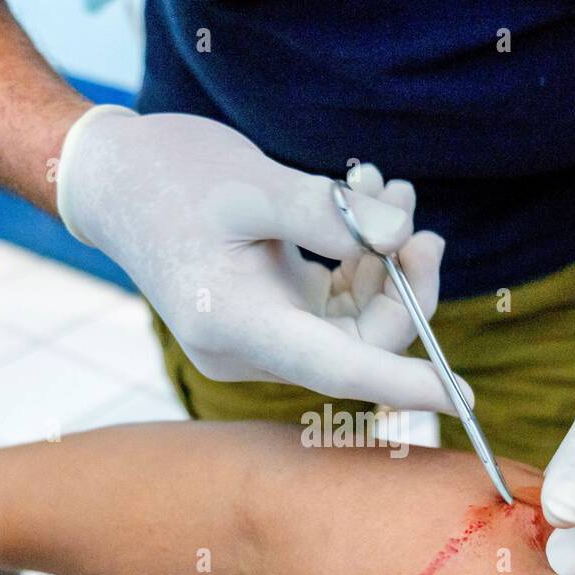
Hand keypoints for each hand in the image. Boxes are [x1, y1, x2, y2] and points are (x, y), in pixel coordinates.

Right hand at [56, 107, 466, 412]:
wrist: (115, 179)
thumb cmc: (169, 176)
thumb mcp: (251, 183)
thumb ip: (329, 213)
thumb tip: (401, 236)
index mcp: (239, 326)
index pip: (340, 370)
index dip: (405, 384)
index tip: (460, 397)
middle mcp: (252, 347)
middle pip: (359, 343)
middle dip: (403, 286)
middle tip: (420, 224)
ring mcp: (263, 333)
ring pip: (354, 320)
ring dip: (385, 261)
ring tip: (387, 188)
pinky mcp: (272, 313)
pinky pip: (337, 302)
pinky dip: (361, 258)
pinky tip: (365, 200)